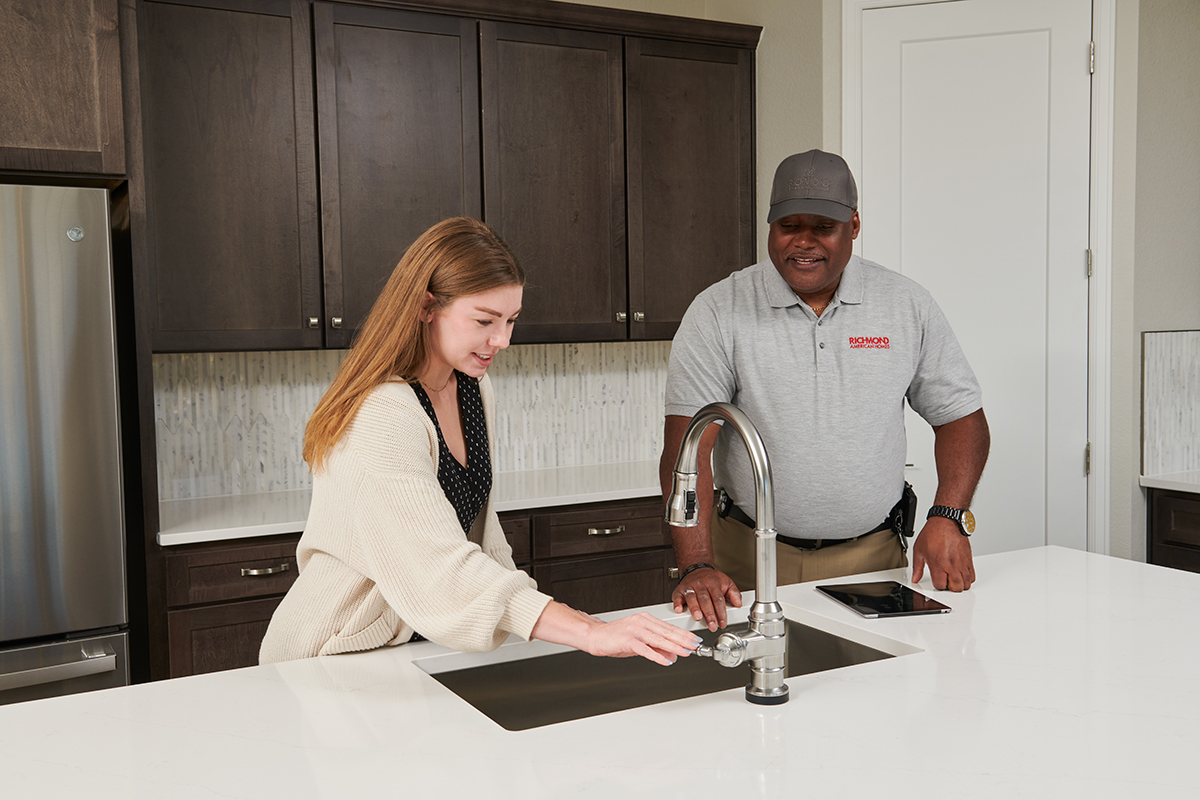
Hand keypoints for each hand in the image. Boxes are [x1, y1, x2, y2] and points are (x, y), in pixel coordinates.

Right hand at [581, 612, 701, 665]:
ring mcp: (634, 630)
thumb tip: (673, 655)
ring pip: (659, 639)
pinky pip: (645, 649)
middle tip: (695, 646)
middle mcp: (641, 622)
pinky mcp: (627, 640)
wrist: (595, 636)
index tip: (694, 640)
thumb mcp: (640, 642)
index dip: (683, 634)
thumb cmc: (616, 638)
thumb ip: (656, 647)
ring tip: (685, 653)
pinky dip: (657, 656)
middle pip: (666, 632)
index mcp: (645, 619)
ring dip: (674, 647)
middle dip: (683, 640)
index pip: (668, 627)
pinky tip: (666, 661)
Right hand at [671, 567, 741, 630]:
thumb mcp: (726, 582)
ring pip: (692, 598)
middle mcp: (701, 585)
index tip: (723, 622)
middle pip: (705, 600)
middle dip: (709, 614)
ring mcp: (689, 587)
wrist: (696, 569)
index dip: (721, 612)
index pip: (718, 599)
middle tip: (712, 625)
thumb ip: (734, 593)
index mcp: (713, 584)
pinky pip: (677, 596)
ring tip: (698, 618)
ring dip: (694, 608)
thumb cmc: (712, 579)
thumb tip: (738, 603)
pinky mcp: (679, 590)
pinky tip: (679, 610)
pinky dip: (677, 603)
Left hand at [911, 517, 974, 590]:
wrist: (947, 521)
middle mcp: (951, 565)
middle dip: (949, 587)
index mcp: (938, 563)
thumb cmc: (933, 533)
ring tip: (952, 577)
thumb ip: (917, 567)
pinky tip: (960, 573)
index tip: (936, 579)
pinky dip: (967, 578)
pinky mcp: (969, 560)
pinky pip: (972, 576)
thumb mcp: (919, 550)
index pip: (940, 586)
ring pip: (965, 584)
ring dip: (959, 584)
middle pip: (955, 588)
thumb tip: (915, 578)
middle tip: (944, 579)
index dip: (937, 585)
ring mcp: (962, 563)